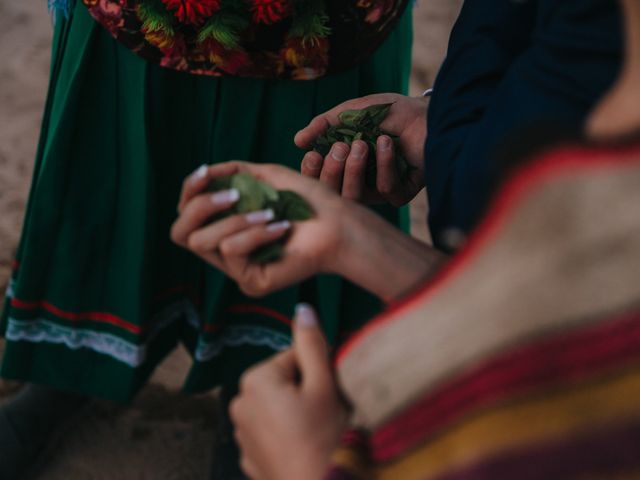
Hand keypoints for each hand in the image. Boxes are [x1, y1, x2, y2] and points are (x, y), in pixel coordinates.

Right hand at [171, 162, 349, 296]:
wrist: (340, 224)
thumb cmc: (309, 201)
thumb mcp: (266, 177)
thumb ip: (233, 173)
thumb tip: (205, 172)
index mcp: (227, 228)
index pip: (186, 215)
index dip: (188, 192)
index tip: (206, 172)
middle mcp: (226, 251)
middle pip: (180, 233)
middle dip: (200, 207)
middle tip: (233, 195)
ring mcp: (238, 270)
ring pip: (203, 242)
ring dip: (236, 219)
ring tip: (271, 212)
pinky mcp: (251, 282)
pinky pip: (231, 252)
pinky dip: (254, 233)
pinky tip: (281, 228)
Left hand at [230, 304, 347, 479]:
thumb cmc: (322, 439)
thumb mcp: (323, 385)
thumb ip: (311, 344)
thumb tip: (302, 310)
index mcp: (256, 379)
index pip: (294, 358)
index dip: (317, 373)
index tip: (326, 394)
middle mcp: (240, 402)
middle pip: (283, 382)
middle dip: (304, 392)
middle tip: (322, 414)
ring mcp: (241, 431)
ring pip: (278, 407)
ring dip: (295, 413)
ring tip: (314, 434)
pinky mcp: (248, 455)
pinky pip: (271, 432)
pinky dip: (286, 435)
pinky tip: (301, 448)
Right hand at [295, 93, 428, 205]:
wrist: (426, 112)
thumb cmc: (389, 112)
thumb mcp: (352, 112)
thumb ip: (324, 124)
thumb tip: (297, 141)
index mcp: (342, 165)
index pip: (318, 180)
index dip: (311, 174)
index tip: (313, 155)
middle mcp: (358, 182)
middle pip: (333, 194)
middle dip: (333, 172)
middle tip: (340, 147)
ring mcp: (378, 191)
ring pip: (356, 197)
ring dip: (355, 171)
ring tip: (362, 144)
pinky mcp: (401, 194)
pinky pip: (385, 190)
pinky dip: (384, 165)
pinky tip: (388, 143)